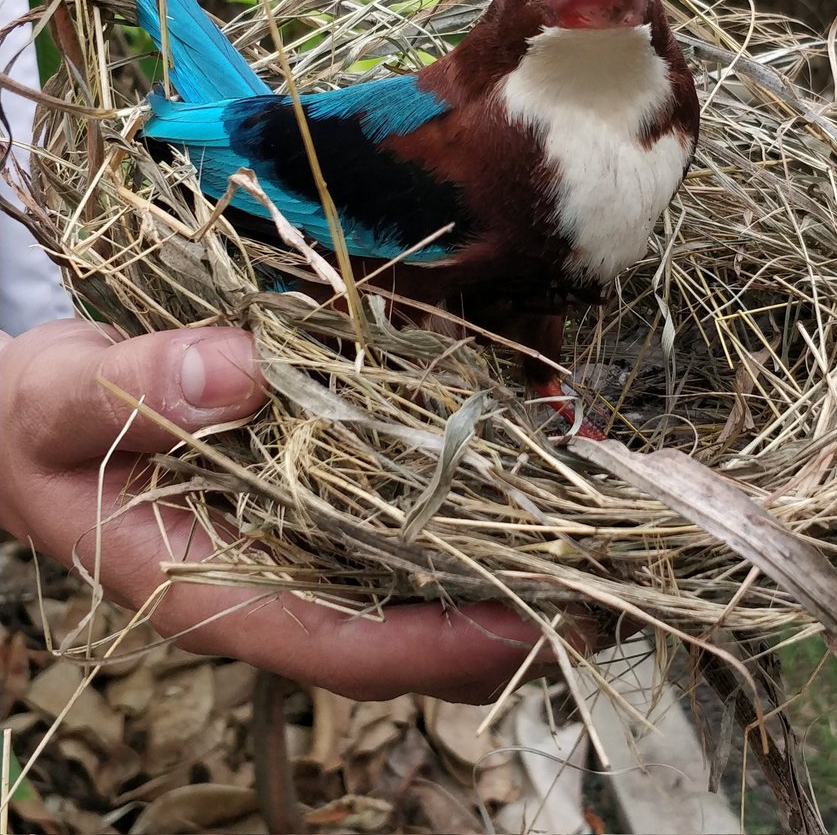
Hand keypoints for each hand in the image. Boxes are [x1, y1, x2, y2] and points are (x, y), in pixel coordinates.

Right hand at [0, 319, 567, 702]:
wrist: (34, 417)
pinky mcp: (306, 502)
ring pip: (406, 582)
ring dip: (494, 565)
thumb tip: (236, 371)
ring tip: (587, 536)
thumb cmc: (40, 423)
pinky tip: (512, 469)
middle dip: (498, 619)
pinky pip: (392, 522)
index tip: (527, 622)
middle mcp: (267, 581)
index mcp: (208, 588)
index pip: (341, 644)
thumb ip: (132, 390)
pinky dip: (455, 505)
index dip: (438, 644)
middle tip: (602, 589)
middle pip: (400, 629)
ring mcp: (292, 546)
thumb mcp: (59, 402)